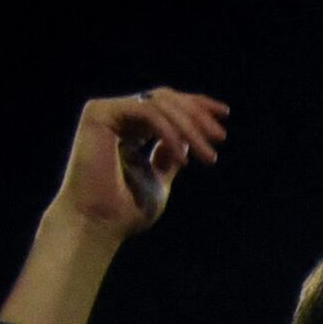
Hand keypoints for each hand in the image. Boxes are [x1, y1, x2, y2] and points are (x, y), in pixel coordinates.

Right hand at [49, 89, 226, 245]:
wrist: (98, 224)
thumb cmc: (125, 211)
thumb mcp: (159, 179)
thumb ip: (169, 156)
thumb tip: (188, 139)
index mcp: (129, 129)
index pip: (166, 106)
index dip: (196, 106)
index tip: (224, 115)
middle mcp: (117, 117)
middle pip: (166, 99)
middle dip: (197, 115)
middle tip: (220, 137)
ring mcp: (107, 112)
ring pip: (160, 104)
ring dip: (189, 128)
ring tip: (207, 155)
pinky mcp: (100, 113)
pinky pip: (148, 113)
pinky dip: (170, 133)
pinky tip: (182, 158)